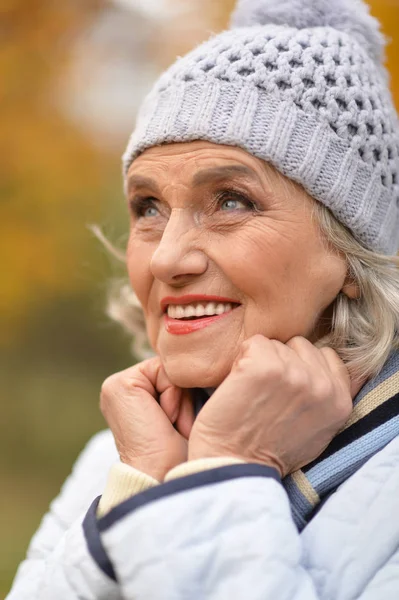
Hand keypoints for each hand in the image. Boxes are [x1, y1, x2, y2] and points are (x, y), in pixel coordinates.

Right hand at [100, 357, 194, 480]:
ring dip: (182, 400)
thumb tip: (206, 370)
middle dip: (186, 396)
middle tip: (180, 427)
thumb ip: (188, 387)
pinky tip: (165, 420)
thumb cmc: (184, 455)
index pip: (178, 374)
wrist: (167, 479)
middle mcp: (124, 387)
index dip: (192, 396)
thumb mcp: (188, 415)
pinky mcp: (119, 385)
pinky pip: (167, 373)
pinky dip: (175, 397)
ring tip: (173, 426)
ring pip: (173, 370)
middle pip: (175, 369)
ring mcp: (117, 384)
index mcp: (136, 395)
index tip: (185, 427)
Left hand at [189, 335, 361, 477]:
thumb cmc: (270, 452)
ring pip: (275, 344)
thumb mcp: (318, 431)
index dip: (303, 366)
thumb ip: (327, 398)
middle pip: (299, 345)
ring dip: (260, 361)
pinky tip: (239, 385)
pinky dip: (241, 359)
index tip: (286, 388)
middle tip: (266, 393)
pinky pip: (253, 343)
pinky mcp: (263, 366)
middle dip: (282, 361)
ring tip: (252, 393)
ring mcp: (293, 373)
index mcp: (340, 400)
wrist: (235, 466)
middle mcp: (321, 385)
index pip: (327, 355)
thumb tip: (326, 371)